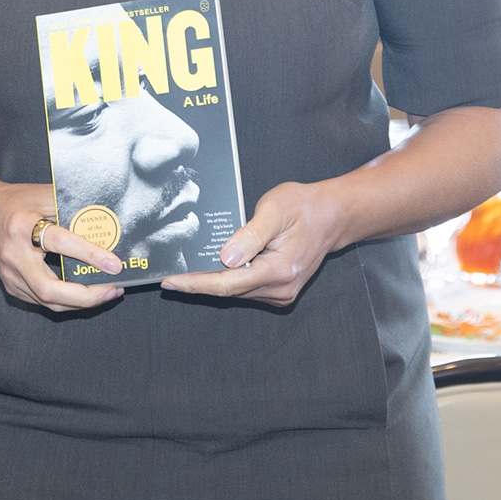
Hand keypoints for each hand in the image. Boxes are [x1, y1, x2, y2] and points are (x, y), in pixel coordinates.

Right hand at [0, 180, 125, 311]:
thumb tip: (105, 221)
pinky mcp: (12, 286)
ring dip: (81, 302)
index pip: (59, 243)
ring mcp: (10, 275)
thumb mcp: (43, 194)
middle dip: (85, 296)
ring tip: (108, 292)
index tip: (114, 264)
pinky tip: (87, 294)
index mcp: (22, 225)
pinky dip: (68, 301)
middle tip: (113, 289)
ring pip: (48, 302)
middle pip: (49, 289)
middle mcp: (14, 255)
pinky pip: (43, 302)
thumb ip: (71, 206)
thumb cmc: (16, 202)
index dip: (89, 254)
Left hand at [161, 181, 343, 305]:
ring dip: (210, 282)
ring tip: (184, 271)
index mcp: (279, 270)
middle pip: (228, 291)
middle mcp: (281, 288)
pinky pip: (245, 289)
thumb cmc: (304, 207)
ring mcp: (282, 292)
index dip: (196, 283)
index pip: (227, 284)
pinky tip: (210, 269)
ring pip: (235, 292)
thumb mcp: (274, 211)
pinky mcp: (279, 290)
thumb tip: (226, 258)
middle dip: (197, 283)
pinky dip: (226, 280)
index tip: (171, 281)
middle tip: (168, 276)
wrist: (332, 216)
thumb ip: (249, 236)